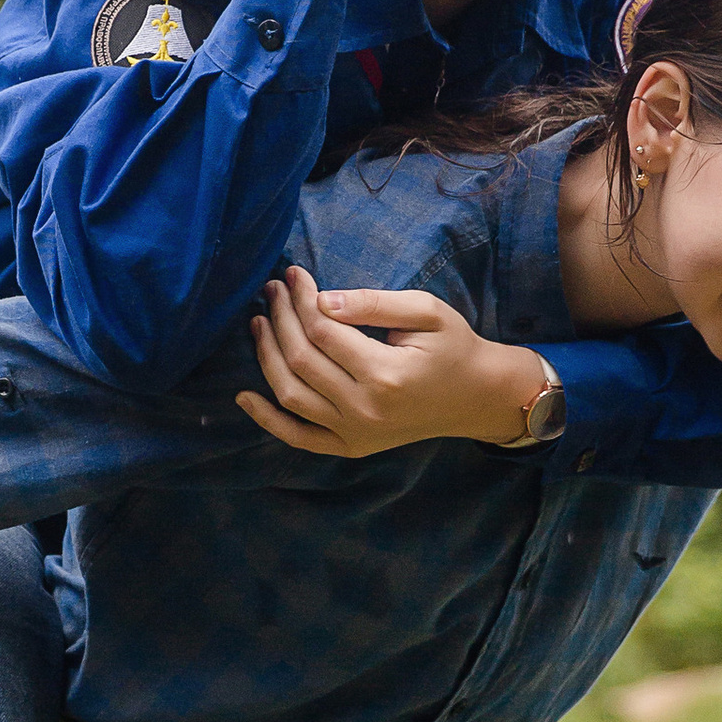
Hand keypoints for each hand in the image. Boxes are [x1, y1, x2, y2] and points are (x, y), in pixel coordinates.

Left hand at [238, 266, 559, 456]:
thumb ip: (374, 303)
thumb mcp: (426, 312)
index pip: (323, 330)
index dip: (302, 298)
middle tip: (273, 290)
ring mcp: (355, 433)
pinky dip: (268, 420)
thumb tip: (322, 300)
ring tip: (259, 322)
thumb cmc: (454, 347)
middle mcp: (365, 409)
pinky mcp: (351, 446)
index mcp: (385, 374)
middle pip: (301, 359)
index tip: (293, 274)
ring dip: (267, 356)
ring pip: (291, 394)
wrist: (477, 397)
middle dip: (280, 319)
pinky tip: (244, 396)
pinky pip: (299, 437)